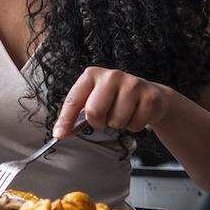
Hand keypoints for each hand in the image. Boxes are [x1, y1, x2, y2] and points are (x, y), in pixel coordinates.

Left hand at [53, 66, 168, 138]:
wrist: (149, 95)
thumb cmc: (115, 98)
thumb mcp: (93, 99)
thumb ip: (75, 113)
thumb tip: (60, 133)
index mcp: (92, 75)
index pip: (74, 100)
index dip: (65, 120)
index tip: (59, 134)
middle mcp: (111, 76)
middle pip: (94, 111)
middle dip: (97, 122)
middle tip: (103, 119)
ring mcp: (133, 84)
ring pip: (116, 121)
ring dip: (117, 124)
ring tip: (122, 113)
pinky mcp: (150, 97)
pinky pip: (134, 125)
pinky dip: (133, 126)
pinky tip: (135, 114)